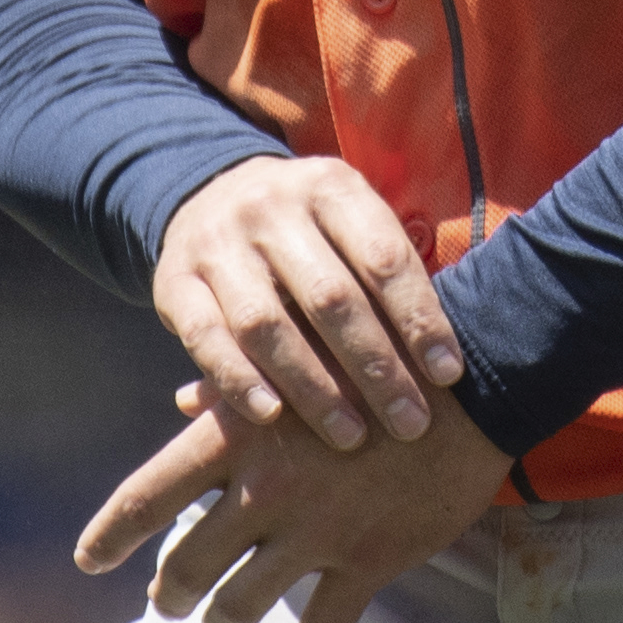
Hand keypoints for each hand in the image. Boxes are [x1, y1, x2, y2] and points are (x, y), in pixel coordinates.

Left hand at [76, 381, 513, 622]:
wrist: (473, 384)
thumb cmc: (378, 355)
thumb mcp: (301, 357)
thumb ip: (235, 388)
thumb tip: (183, 401)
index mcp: (240, 435)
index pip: (147, 496)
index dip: (108, 534)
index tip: (86, 560)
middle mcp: (265, 491)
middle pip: (185, 565)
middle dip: (170, 590)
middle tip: (169, 598)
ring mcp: (315, 534)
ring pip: (240, 606)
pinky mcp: (366, 562)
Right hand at [153, 155, 461, 452]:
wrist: (209, 193)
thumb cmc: (309, 229)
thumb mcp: (350, 221)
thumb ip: (389, 272)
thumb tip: (446, 356)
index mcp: (332, 186)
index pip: (384, 258)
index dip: (419, 319)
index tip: (448, 376)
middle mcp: (272, 208)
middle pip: (331, 297)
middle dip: (376, 367)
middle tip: (409, 423)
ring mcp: (218, 243)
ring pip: (269, 324)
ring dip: (313, 387)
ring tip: (351, 435)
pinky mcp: (173, 282)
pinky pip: (208, 339)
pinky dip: (240, 381)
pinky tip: (272, 416)